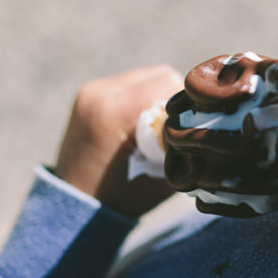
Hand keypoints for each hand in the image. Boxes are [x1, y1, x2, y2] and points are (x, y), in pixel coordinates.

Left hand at [52, 64, 182, 217]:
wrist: (76, 203)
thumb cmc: (123, 195)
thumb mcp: (162, 172)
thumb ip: (181, 141)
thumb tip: (201, 120)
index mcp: (116, 112)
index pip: (168, 82)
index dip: (185, 104)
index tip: (188, 126)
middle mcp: (100, 93)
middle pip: (158, 75)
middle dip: (171, 98)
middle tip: (172, 128)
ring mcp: (91, 91)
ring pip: (144, 77)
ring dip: (155, 97)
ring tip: (153, 126)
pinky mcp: (88, 93)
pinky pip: (127, 84)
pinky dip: (139, 99)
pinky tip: (137, 124)